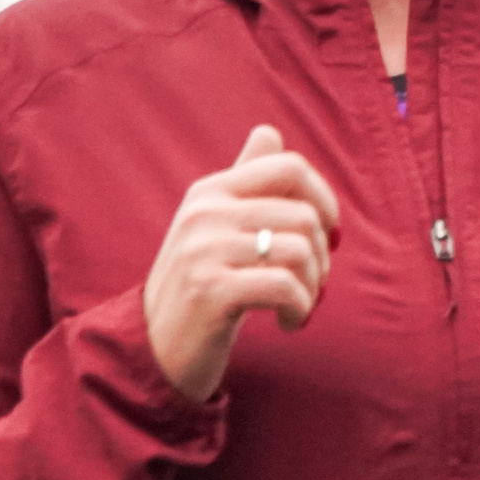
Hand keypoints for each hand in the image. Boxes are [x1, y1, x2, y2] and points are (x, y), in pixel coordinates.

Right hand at [143, 124, 340, 402]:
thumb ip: (244, 182)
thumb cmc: (200, 288)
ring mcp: (204, 249)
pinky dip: (300, 309)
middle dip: (322, 256)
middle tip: (310, 284)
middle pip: (305, 215)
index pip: (290, 166)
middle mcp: (205, 212)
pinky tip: (289, 322)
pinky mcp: (211, 290)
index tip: (325, 234)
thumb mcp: (215, 228)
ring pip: (300, 251)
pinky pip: (286, 287)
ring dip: (312, 287)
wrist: (153, 348)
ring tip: (297, 306)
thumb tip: (269, 132)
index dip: (325, 198)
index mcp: (211, 190)